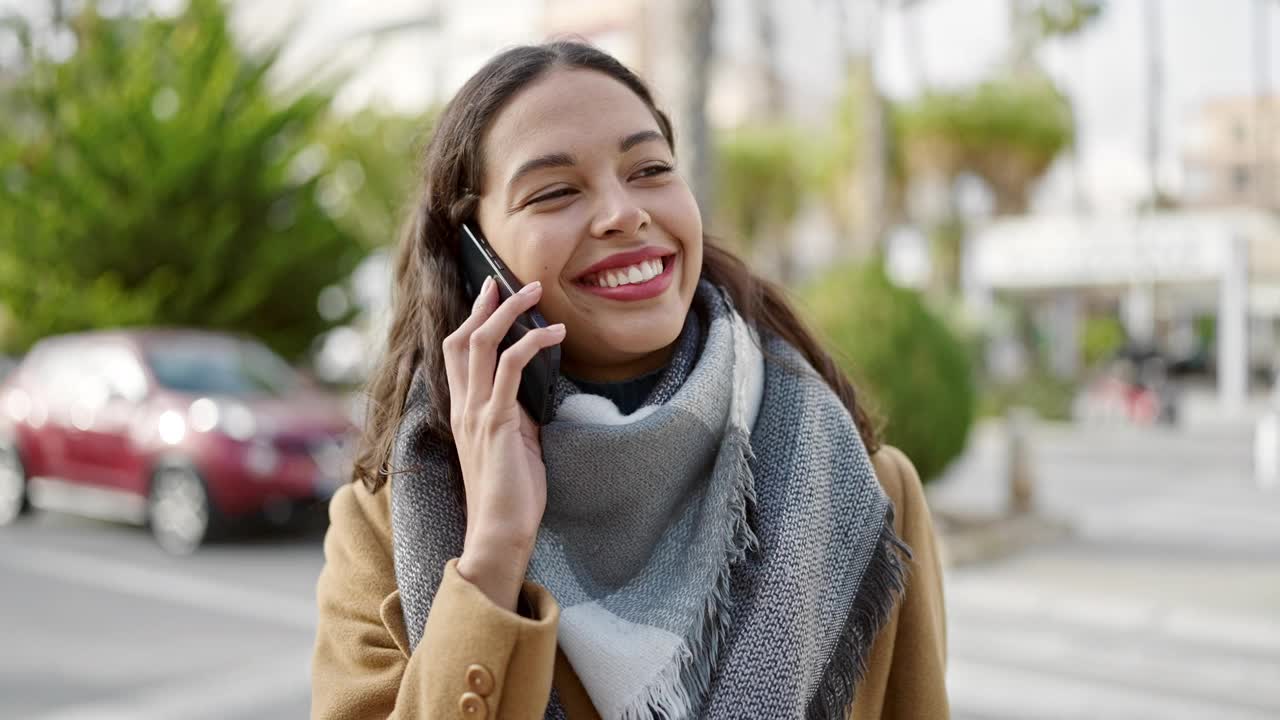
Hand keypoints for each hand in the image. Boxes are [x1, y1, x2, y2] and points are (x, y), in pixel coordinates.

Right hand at [441, 276, 565, 609]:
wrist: (500, 534)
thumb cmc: (512, 495)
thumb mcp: (515, 444)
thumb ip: (516, 414)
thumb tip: (534, 390)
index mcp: (463, 412)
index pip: (457, 354)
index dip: (471, 319)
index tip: (489, 293)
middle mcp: (463, 407)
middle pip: (462, 340)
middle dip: (486, 305)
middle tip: (509, 281)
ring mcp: (476, 414)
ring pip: (482, 345)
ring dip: (509, 313)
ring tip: (535, 293)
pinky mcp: (497, 424)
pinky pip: (510, 369)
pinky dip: (531, 344)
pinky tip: (555, 334)